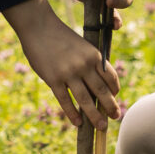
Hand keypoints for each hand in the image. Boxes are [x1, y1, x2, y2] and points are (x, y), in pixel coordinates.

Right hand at [5, 0, 118, 124]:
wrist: (39, 27)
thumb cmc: (60, 36)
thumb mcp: (81, 45)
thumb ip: (89, 62)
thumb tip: (95, 84)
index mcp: (94, 55)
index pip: (110, 77)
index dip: (115, 90)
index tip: (115, 98)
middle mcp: (84, 65)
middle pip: (102, 92)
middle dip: (111, 107)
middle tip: (116, 117)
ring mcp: (68, 73)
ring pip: (85, 100)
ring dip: (95, 116)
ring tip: (102, 126)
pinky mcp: (53, 79)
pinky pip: (65, 101)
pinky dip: (72, 113)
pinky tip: (78, 123)